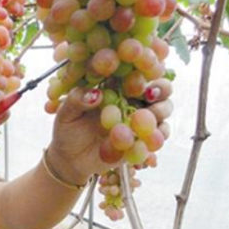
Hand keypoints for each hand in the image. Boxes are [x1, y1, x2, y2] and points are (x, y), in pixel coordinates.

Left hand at [48, 79, 173, 183]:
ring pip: (162, 112)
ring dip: (159, 113)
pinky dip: (155, 138)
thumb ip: (76, 101)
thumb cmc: (68, 130)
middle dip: (161, 89)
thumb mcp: (65, 114)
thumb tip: (95, 94)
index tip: (136, 76)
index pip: (135, 71)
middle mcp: (133, 100)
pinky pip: (156, 138)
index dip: (142, 69)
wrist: (70, 159)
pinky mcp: (143, 141)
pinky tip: (146, 141)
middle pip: (159, 88)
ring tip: (143, 119)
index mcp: (116, 85)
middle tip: (151, 95)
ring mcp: (140, 121)